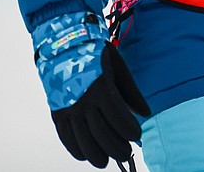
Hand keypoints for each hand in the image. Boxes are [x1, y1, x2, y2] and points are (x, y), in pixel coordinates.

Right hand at [33, 12, 150, 167]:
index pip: (119, 119)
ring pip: (84, 140)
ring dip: (97, 154)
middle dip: (117, 147)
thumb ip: (132, 92)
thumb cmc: (94, 53)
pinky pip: (66, 137)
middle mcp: (84, 101)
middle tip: (126, 152)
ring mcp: (69, 108)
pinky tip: (85, 155)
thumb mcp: (118, 67)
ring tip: (107, 159)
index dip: (130, 132)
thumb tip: (146, 113)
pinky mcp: (57, 112)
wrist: (63, 43)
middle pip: (102, 134)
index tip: (137, 136)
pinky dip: (76, 149)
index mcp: (102, 88)